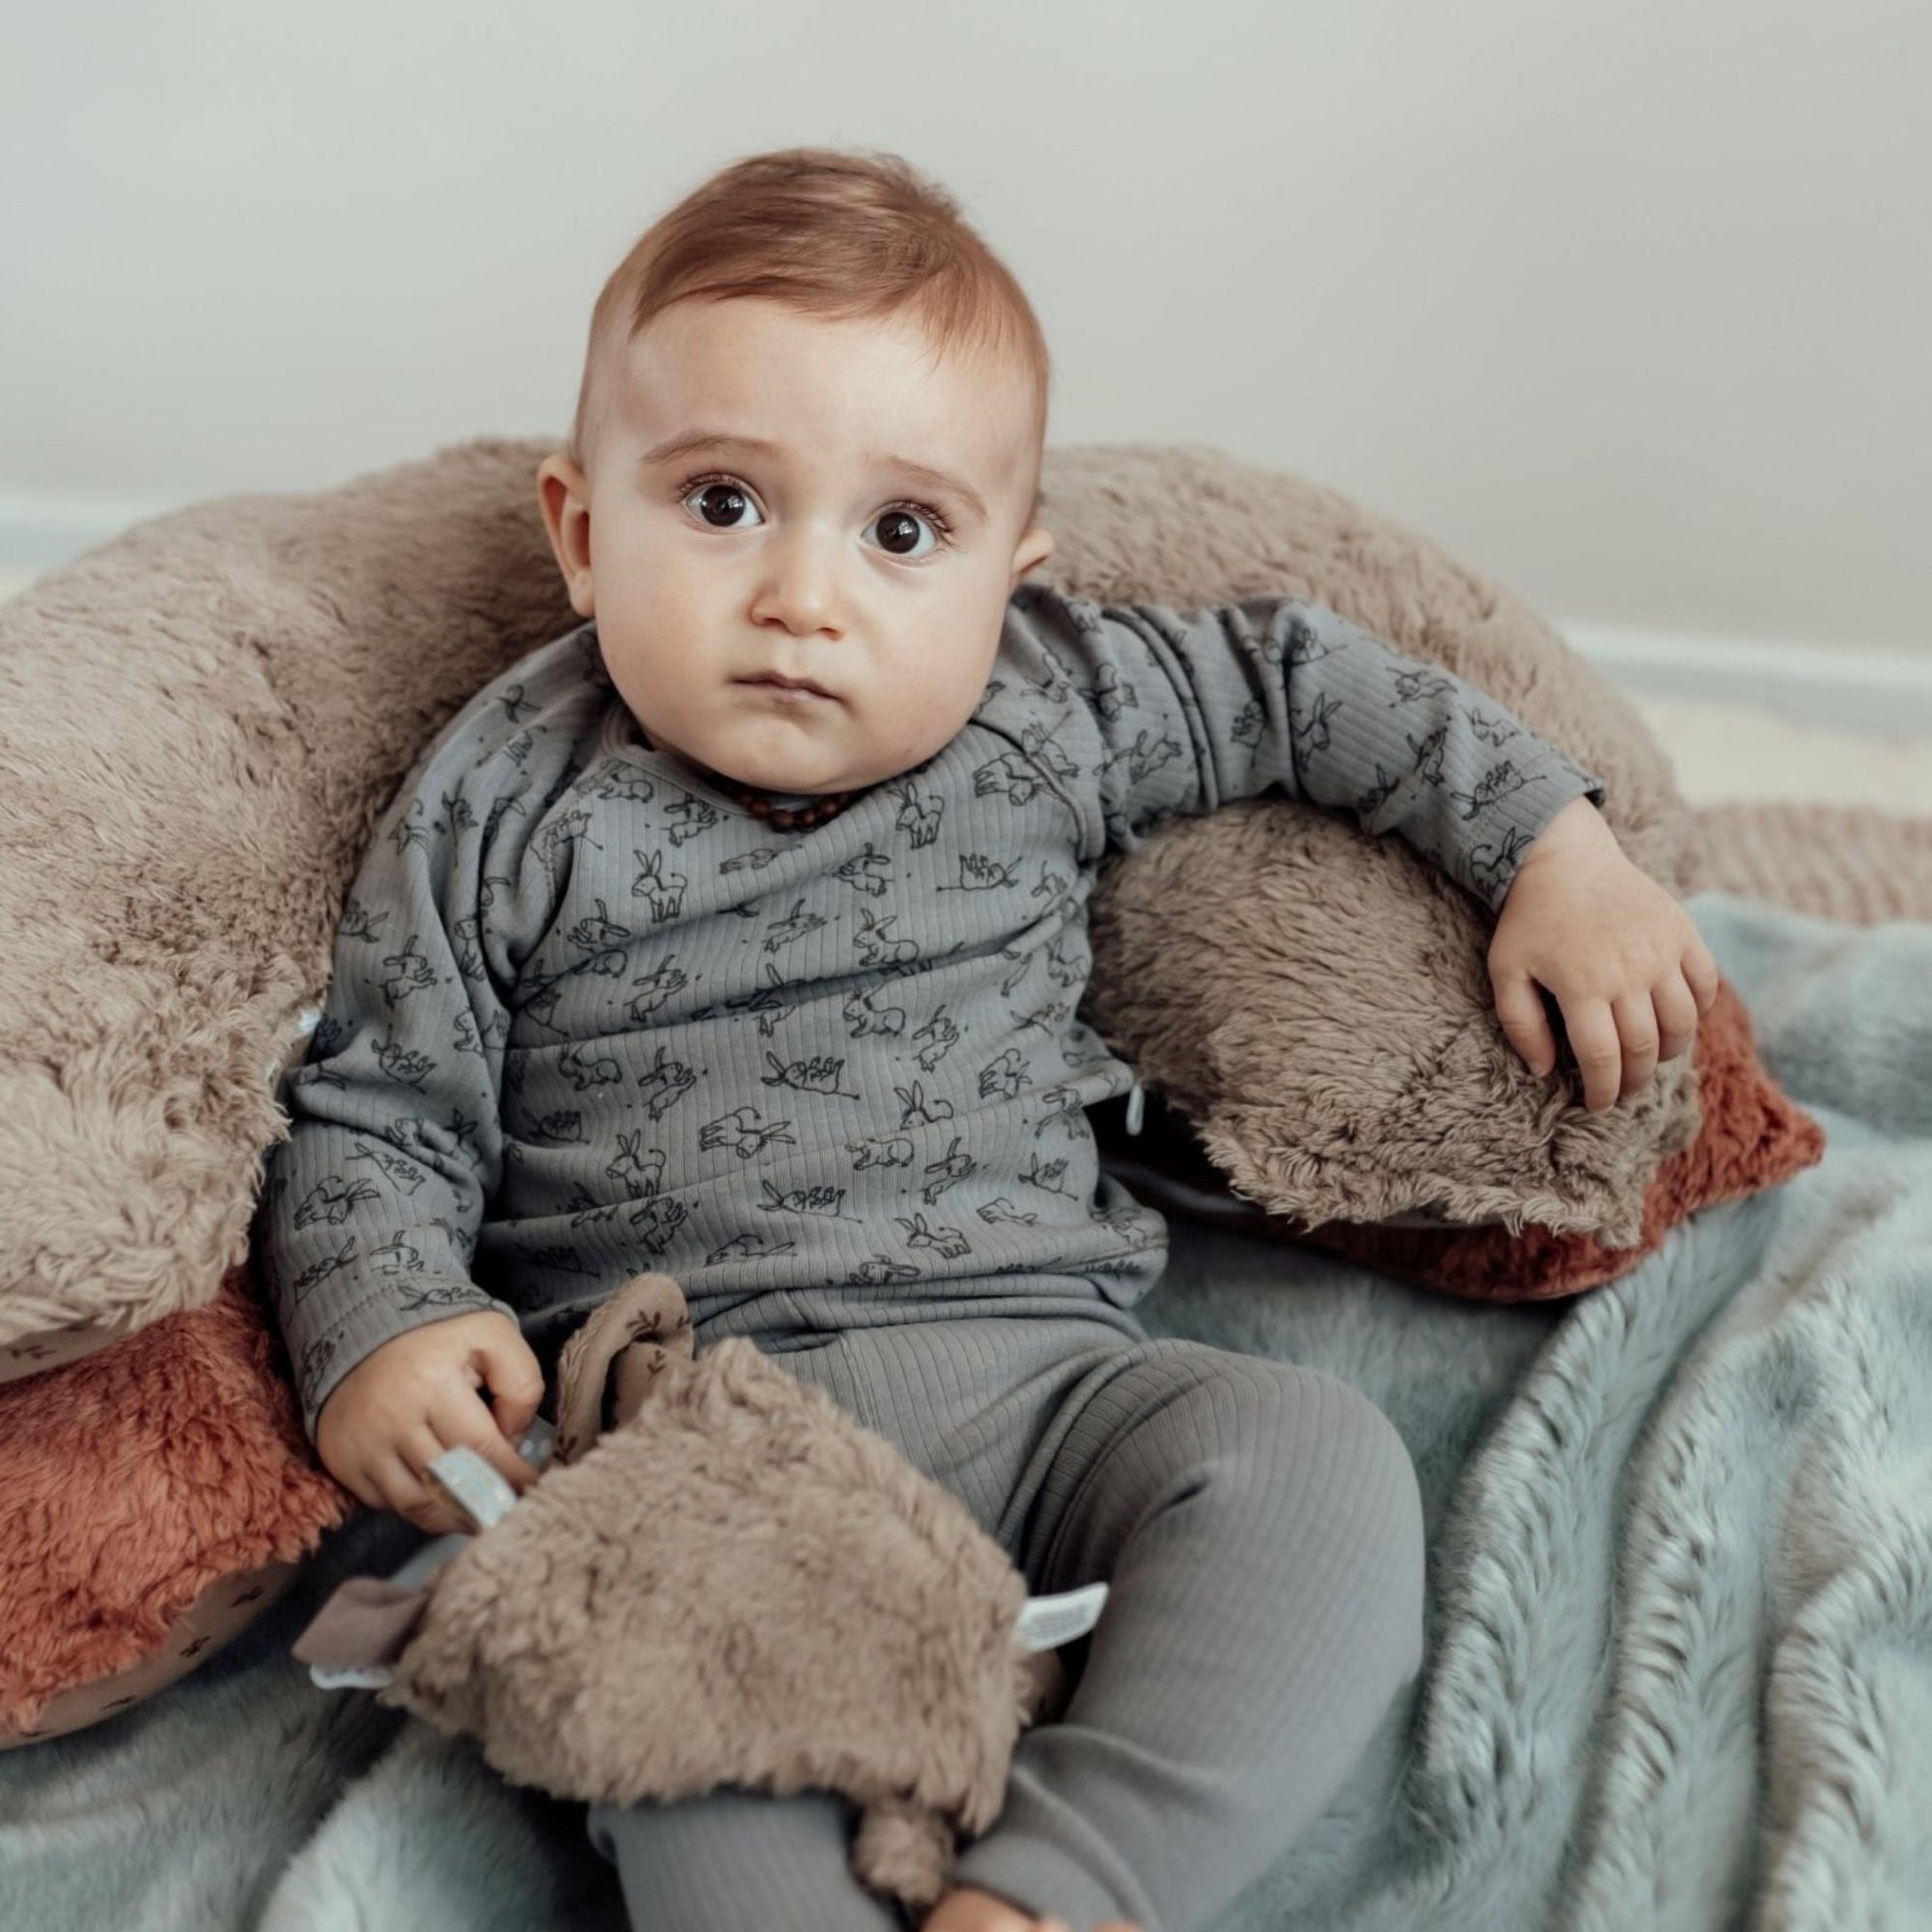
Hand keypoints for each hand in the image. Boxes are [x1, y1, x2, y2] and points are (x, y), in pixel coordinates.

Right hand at [314, 1308, 546, 1534]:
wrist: (362, 1328)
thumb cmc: (437, 1336)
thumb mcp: (492, 1336)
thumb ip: (520, 1383)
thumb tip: (513, 1441)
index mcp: (432, 1382)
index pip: (482, 1448)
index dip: (512, 1475)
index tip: (532, 1489)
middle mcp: (392, 1417)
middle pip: (449, 1482)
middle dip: (485, 1502)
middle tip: (508, 1509)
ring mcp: (362, 1443)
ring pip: (416, 1504)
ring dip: (452, 1516)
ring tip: (478, 1516)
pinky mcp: (341, 1459)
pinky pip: (384, 1502)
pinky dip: (414, 1506)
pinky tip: (438, 1497)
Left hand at [1488, 796, 1719, 1112]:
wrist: (1565, 858)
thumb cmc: (1530, 920)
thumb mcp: (1505, 970)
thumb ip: (1520, 1024)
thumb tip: (1543, 1071)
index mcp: (1581, 985)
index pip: (1603, 1058)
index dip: (1602, 1090)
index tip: (1597, 1103)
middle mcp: (1628, 971)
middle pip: (1645, 1048)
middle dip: (1635, 1080)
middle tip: (1623, 1089)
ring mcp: (1661, 951)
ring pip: (1683, 1024)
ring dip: (1670, 1052)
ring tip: (1650, 1059)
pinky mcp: (1683, 932)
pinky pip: (1706, 985)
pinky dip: (1699, 1011)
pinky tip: (1676, 1021)